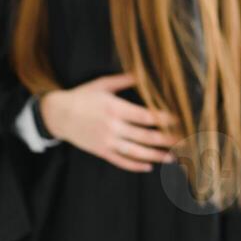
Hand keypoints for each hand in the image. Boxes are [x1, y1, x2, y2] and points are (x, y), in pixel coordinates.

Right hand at [39, 72, 181, 172]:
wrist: (57, 114)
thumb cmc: (81, 97)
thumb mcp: (102, 84)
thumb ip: (123, 80)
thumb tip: (142, 73)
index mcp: (115, 108)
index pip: (145, 116)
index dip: (164, 119)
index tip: (179, 119)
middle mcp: (113, 127)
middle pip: (145, 136)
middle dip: (166, 139)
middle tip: (183, 140)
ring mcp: (107, 141)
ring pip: (136, 152)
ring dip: (156, 155)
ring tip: (172, 157)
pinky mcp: (101, 151)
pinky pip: (121, 161)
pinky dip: (135, 165)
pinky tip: (148, 166)